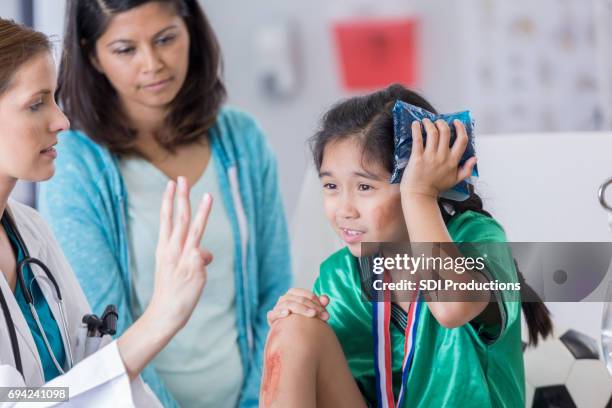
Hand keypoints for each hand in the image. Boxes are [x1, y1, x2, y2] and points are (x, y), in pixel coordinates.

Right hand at [117, 176, 212, 378]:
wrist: (165, 314)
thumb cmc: (172, 291)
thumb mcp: (180, 270)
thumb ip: (193, 256)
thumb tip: (207, 254)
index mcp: (164, 249)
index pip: (166, 220)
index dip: (169, 201)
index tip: (171, 184)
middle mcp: (172, 251)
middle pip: (178, 218)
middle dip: (181, 197)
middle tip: (182, 178)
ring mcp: (182, 259)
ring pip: (193, 230)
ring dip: (201, 212)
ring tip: (208, 196)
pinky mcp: (193, 269)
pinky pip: (203, 256)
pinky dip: (204, 257)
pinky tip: (199, 268)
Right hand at [267, 288, 329, 325]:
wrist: (291, 336)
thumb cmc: (303, 321)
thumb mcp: (313, 313)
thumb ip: (320, 305)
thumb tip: (326, 298)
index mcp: (293, 294)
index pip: (305, 294)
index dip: (316, 301)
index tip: (325, 312)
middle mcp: (284, 299)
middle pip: (298, 299)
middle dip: (313, 307)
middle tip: (325, 317)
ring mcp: (277, 308)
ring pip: (288, 304)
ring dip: (301, 309)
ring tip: (313, 314)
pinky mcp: (271, 318)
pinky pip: (273, 314)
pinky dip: (279, 312)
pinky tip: (287, 313)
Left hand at [400, 119, 476, 198]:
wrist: (420, 195)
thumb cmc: (436, 187)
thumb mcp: (456, 180)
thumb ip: (467, 170)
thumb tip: (475, 158)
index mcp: (453, 161)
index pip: (462, 140)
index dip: (461, 128)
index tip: (456, 122)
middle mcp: (443, 157)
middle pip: (445, 132)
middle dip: (442, 123)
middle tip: (438, 121)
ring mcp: (430, 157)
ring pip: (432, 133)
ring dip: (429, 123)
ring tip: (426, 121)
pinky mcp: (417, 158)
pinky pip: (418, 139)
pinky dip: (416, 129)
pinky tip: (415, 124)